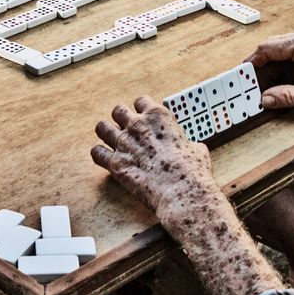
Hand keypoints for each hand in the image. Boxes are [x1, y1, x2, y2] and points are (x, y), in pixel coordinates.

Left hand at [91, 97, 217, 215]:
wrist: (183, 193)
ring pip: (102, 127)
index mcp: (158, 116)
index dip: (142, 111)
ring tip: (112, 142)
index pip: (141, 101)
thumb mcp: (197, 149)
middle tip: (127, 131)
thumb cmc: (193, 171)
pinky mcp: (115, 163)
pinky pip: (96, 152)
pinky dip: (100, 155)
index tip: (144, 119)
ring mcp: (124, 143)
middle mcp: (137, 125)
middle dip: (121, 120)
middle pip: (118, 110)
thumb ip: (188, 143)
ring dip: (106, 134)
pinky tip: (106, 160)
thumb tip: (192, 149)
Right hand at [250, 26, 293, 112]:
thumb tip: (267, 99)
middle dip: (258, 67)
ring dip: (270, 67)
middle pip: (271, 47)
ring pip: (280, 49)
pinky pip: (292, 51)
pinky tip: (283, 83)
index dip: (251, 64)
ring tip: (264, 88)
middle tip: (248, 87)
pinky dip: (282, 66)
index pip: (268, 48)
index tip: (240, 78)